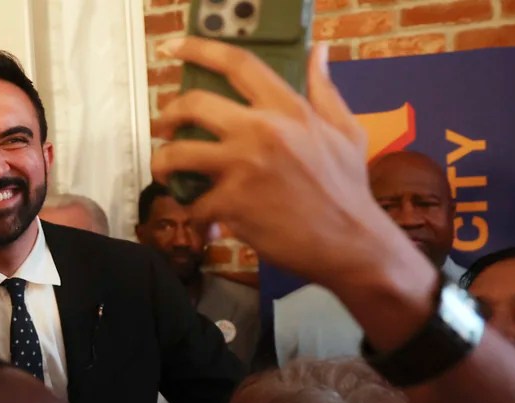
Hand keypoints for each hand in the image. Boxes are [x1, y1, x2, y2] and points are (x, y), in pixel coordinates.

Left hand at [150, 38, 416, 292]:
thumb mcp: (345, 130)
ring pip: (177, 154)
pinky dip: (195, 216)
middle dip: (169, 115)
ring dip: (162, 164)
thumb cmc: (349, 189)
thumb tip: (320, 52)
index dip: (199, 48)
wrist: (351, 243)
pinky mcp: (232, 204)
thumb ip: (325, 89)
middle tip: (166, 127)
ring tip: (166, 172)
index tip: (174, 46)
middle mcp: (261, 131)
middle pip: (193, 104)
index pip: (237, 64)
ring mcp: (243, 167)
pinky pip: (194, 205)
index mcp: (288, 109)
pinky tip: (205, 222)